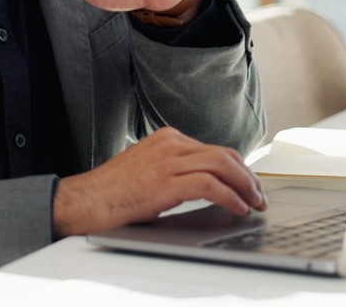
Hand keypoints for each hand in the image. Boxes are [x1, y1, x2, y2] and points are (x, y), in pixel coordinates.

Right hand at [52, 127, 266, 236]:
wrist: (86, 200)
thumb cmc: (113, 191)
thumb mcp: (148, 169)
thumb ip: (175, 169)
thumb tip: (207, 184)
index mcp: (167, 139)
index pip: (216, 149)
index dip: (240, 169)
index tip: (250, 186)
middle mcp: (170, 144)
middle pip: (224, 154)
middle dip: (248, 177)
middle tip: (259, 196)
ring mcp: (166, 161)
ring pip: (222, 165)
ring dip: (245, 186)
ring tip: (254, 203)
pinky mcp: (164, 182)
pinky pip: (209, 184)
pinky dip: (230, 196)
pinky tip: (237, 208)